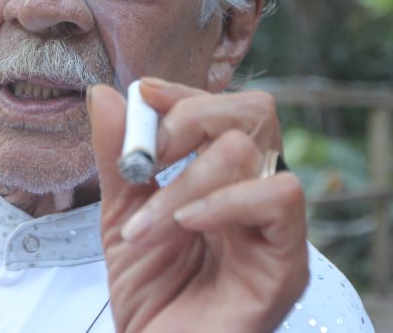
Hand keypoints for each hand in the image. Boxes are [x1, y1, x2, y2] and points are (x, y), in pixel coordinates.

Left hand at [88, 78, 308, 332]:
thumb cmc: (151, 299)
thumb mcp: (121, 217)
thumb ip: (117, 157)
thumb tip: (105, 93)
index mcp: (224, 179)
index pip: (225, 108)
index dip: (186, 92)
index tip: (145, 95)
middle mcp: (256, 194)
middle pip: (253, 111)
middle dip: (191, 118)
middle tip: (147, 158)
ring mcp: (275, 228)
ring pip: (252, 152)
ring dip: (186, 178)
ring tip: (147, 225)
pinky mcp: (287, 263)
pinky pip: (280, 198)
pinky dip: (227, 200)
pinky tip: (187, 224)